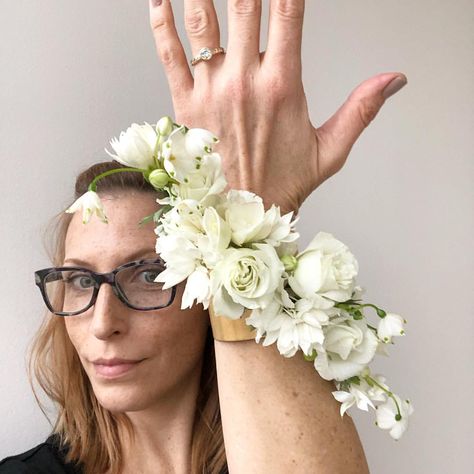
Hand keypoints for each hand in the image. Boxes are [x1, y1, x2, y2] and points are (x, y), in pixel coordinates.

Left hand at [149, 1, 406, 213]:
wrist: (242, 215)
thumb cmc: (282, 184)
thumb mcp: (330, 151)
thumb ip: (361, 110)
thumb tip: (394, 79)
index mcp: (282, 86)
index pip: (287, 11)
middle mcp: (244, 81)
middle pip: (244, 3)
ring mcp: (210, 90)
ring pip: (202, 20)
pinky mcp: (185, 104)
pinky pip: (169, 55)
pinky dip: (161, 22)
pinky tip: (160, 0)